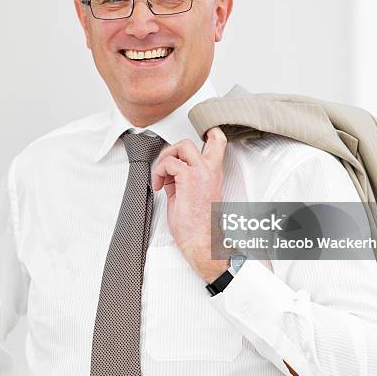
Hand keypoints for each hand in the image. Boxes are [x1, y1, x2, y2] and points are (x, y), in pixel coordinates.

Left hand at [152, 127, 228, 282]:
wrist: (203, 242)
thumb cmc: (198, 225)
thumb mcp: (191, 195)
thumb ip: (183, 179)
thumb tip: (168, 172)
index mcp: (213, 173)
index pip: (217, 141)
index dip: (203, 133)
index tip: (185, 146)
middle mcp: (209, 170)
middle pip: (191, 140)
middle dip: (172, 149)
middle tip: (166, 165)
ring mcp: (200, 172)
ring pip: (181, 146)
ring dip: (164, 159)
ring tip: (161, 177)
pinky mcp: (188, 179)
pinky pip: (169, 163)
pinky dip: (159, 171)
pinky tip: (160, 186)